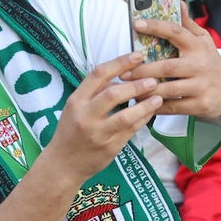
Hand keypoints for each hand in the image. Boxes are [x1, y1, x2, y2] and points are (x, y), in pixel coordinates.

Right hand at [40, 51, 161, 183]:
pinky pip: (131, 130)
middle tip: (153, 79)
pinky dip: (143, 119)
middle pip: (113, 93)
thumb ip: (94, 92)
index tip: (138, 56)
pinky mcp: (110, 147)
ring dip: (145, 104)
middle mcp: (85, 115)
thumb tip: (120, 73)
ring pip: (126, 116)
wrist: (62, 164)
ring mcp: (98, 133)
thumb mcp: (74, 107)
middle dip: (136, 85)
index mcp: (76, 101)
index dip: (120, 62)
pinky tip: (151, 112)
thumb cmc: (70, 131)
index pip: (98, 74)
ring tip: (158, 97)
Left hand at [121, 8, 220, 118]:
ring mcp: (201, 86)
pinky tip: (143, 103)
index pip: (176, 32)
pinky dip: (156, 106)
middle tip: (123, 73)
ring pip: (168, 89)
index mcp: (197, 46)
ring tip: (129, 90)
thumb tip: (178, 1)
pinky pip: (173, 107)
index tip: (136, 24)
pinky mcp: (201, 104)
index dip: (155, 26)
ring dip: (147, 90)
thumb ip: (187, 24)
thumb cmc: (209, 62)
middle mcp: (200, 65)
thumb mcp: (203, 41)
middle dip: (143, 70)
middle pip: (167, 66)